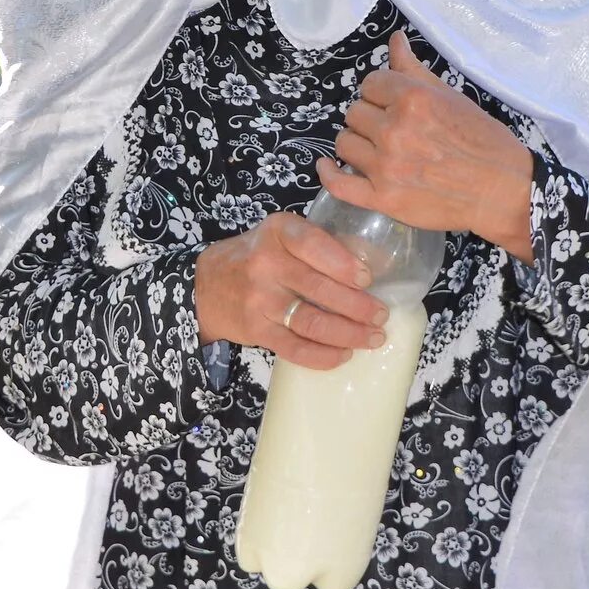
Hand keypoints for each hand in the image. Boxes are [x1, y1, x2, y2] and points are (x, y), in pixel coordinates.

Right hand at [196, 212, 390, 369]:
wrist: (207, 285)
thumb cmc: (258, 256)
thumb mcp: (282, 235)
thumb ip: (319, 243)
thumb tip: (373, 260)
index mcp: (278, 232)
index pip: (312, 244)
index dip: (342, 263)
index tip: (368, 278)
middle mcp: (265, 264)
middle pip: (318, 289)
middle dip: (357, 306)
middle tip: (382, 316)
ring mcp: (259, 300)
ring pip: (311, 322)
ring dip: (348, 333)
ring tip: (373, 337)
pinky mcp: (256, 330)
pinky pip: (294, 348)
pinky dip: (322, 356)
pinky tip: (343, 355)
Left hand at [320, 31, 535, 260]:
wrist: (502, 189)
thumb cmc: (482, 139)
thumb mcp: (450, 95)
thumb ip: (414, 69)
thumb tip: (394, 39)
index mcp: (412, 98)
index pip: (370, 84)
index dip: (380, 93)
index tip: (391, 104)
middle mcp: (394, 130)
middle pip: (354, 113)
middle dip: (370, 118)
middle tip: (391, 129)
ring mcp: (386, 166)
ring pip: (344, 143)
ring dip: (357, 143)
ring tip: (377, 149)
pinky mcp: (382, 199)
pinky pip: (339, 184)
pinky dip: (328, 174)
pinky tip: (328, 166)